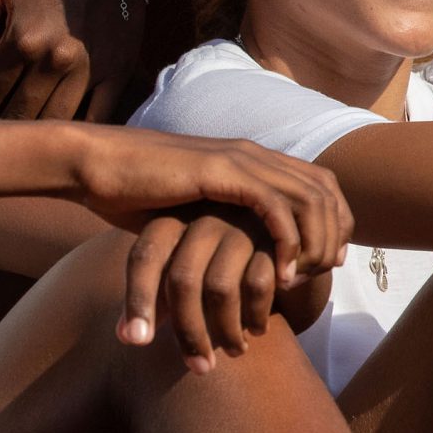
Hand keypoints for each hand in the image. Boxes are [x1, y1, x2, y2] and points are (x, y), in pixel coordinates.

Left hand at [0, 0, 147, 120]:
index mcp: (22, 41)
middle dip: (8, 121)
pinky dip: (80, 129)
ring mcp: (90, 69)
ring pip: (55, 123)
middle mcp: (56, 59)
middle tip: (5, 118)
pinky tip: (68, 127)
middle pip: (21, 117)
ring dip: (39, 129)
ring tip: (32, 122)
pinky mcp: (118, 72)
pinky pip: (97, 118)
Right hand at [68, 127, 350, 286]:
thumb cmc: (132, 192)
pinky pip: (275, 207)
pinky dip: (288, 243)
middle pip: (326, 190)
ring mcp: (239, 160)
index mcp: (250, 159)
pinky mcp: (221, 173)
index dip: (334, 221)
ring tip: (306, 278)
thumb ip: (220, 223)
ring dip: (317, 242)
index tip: (326, 262)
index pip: (319, 183)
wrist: (96, 165)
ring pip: (310, 198)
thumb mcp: (190, 210)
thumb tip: (234, 254)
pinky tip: (282, 274)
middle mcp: (253, 154)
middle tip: (326, 273)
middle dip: (336, 233)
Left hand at [119, 210, 279, 371]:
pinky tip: (257, 330)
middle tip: (201, 368)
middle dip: (189, 332)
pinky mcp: (272, 238)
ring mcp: (237, 226)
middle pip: (182, 281)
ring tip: (235, 351)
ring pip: (220, 288)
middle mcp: (200, 219)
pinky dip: (257, 314)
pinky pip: (257, 284)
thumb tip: (126, 337)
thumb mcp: (179, 271)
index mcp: (168, 222)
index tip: (137, 342)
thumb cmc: (211, 260)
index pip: (142, 258)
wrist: (271, 229)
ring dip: (227, 330)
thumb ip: (154, 300)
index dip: (136, 301)